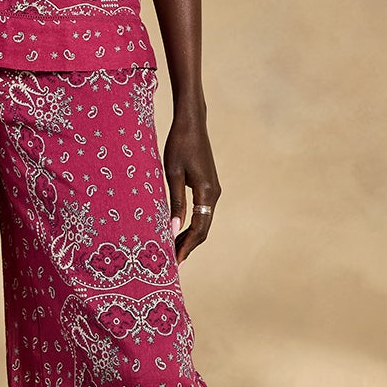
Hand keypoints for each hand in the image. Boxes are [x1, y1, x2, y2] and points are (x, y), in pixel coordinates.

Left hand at [164, 111, 219, 263]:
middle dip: (188, 246)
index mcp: (207, 192)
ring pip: (203, 221)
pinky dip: (191, 224)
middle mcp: (214, 194)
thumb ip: (175, 203)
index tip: (175, 262)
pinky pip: (202, 211)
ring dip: (189, 236)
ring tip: (173, 250)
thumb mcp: (172, 174)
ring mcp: (213, 190)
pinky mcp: (208, 186)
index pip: (199, 229)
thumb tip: (173, 230)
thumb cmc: (179, 145)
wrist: (191, 123)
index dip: (187, 247)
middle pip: (203, 229)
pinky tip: (178, 230)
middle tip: (172, 263)